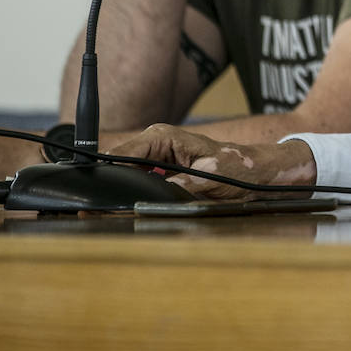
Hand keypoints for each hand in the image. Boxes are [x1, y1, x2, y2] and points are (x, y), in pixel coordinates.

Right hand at [107, 124, 315, 200]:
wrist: (261, 172)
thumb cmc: (240, 170)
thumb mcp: (205, 181)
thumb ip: (173, 187)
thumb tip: (145, 198)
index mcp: (161, 137)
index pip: (119, 155)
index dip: (103, 177)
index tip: (89, 199)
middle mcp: (155, 143)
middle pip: (117, 165)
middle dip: (107, 187)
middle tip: (93, 212)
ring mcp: (157, 155)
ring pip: (125, 174)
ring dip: (119, 192)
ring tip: (106, 213)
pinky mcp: (162, 169)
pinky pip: (138, 180)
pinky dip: (133, 193)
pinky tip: (128, 209)